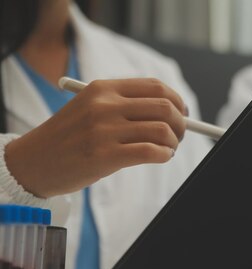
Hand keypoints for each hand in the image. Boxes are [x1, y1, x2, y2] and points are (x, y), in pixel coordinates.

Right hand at [5, 78, 186, 197]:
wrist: (33, 161)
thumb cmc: (69, 137)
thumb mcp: (91, 108)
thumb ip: (125, 105)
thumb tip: (172, 111)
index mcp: (103, 88)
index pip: (156, 87)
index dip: (177, 102)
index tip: (182, 114)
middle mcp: (104, 106)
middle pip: (165, 108)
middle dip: (181, 124)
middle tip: (178, 136)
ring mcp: (104, 131)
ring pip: (162, 131)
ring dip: (173, 143)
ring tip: (166, 149)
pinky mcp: (104, 156)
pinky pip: (151, 152)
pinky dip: (164, 155)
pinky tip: (160, 157)